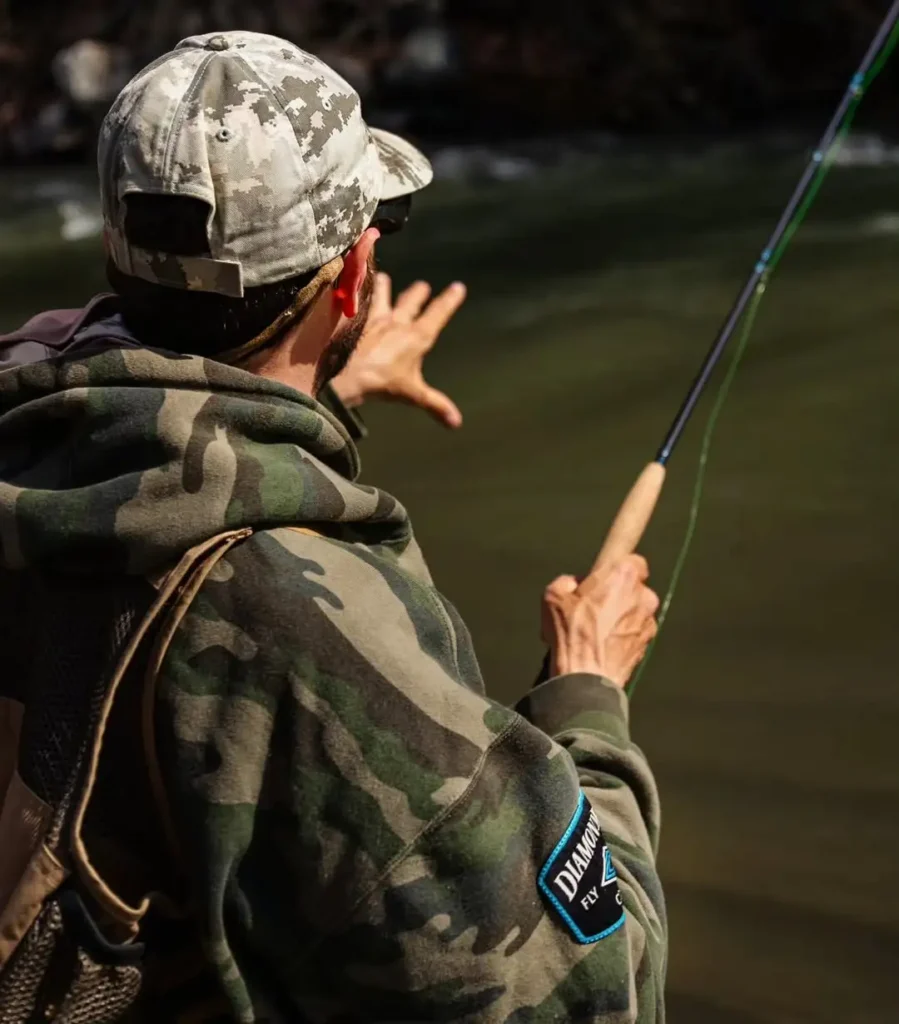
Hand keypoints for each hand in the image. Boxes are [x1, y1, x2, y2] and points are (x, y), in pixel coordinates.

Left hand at [331, 273, 466, 427]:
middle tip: (422, 285)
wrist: (348, 376)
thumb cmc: (383, 384)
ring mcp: (375, 319)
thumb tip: (456, 422)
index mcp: (417, 337)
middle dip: (418, 292)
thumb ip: (435, 404)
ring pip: (382, 295)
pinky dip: (358, 292)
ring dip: (384, 286)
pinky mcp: (355, 320)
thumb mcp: (413, 395)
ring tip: (384, 278)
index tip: (458, 287)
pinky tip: (353, 287)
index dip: (449, 300)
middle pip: (411, 300)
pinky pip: (358, 300)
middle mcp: (398, 322)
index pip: (438, 314)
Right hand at [541, 556, 659, 687]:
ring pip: (635, 610)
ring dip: (620, 616)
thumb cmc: (571, 635)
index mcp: (623, 576)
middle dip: (616, 593)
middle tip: (592, 606)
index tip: (602, 578)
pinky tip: (603, 644)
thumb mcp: (552, 597)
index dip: (615, 569)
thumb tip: (573, 584)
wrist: (586, 677)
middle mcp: (643, 595)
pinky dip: (623, 635)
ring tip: (595, 630)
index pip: (632, 560)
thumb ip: (566, 581)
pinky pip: (635, 631)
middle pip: (633, 586)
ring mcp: (648, 621)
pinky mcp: (647, 643)